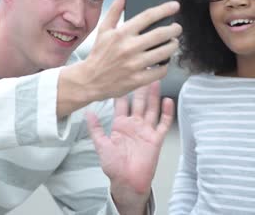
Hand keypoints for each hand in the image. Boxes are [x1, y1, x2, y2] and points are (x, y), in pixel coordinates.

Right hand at [64, 0, 181, 103]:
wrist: (90, 80)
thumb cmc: (99, 53)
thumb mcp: (104, 29)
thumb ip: (115, 9)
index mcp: (121, 33)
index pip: (148, 16)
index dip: (164, 9)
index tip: (175, 6)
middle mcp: (129, 48)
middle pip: (161, 34)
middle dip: (174, 29)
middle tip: (177, 28)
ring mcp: (134, 64)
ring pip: (164, 52)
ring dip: (173, 46)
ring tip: (172, 43)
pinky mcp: (138, 79)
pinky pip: (160, 70)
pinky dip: (165, 65)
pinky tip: (163, 61)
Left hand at [86, 81, 174, 213]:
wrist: (127, 182)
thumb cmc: (114, 166)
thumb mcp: (101, 145)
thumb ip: (96, 129)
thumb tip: (87, 113)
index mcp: (120, 125)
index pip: (122, 103)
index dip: (122, 90)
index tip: (121, 75)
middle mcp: (134, 124)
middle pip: (139, 102)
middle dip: (140, 87)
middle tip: (142, 71)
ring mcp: (146, 130)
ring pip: (151, 108)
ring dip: (154, 95)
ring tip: (156, 80)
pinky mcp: (156, 139)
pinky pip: (162, 123)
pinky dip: (166, 112)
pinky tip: (168, 101)